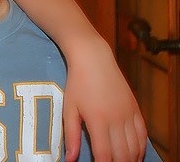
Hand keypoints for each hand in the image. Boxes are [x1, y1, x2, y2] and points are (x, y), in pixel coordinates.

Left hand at [62, 39, 146, 160]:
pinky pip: (143, 134)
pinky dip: (140, 148)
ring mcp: (128, 114)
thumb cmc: (77, 83)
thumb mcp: (69, 109)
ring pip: (136, 147)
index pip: (104, 154)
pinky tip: (134, 154)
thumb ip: (71, 136)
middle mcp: (117, 119)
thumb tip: (70, 159)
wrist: (94, 59)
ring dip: (130, 159)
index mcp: (98, 120)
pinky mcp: (135, 108)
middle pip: (123, 154)